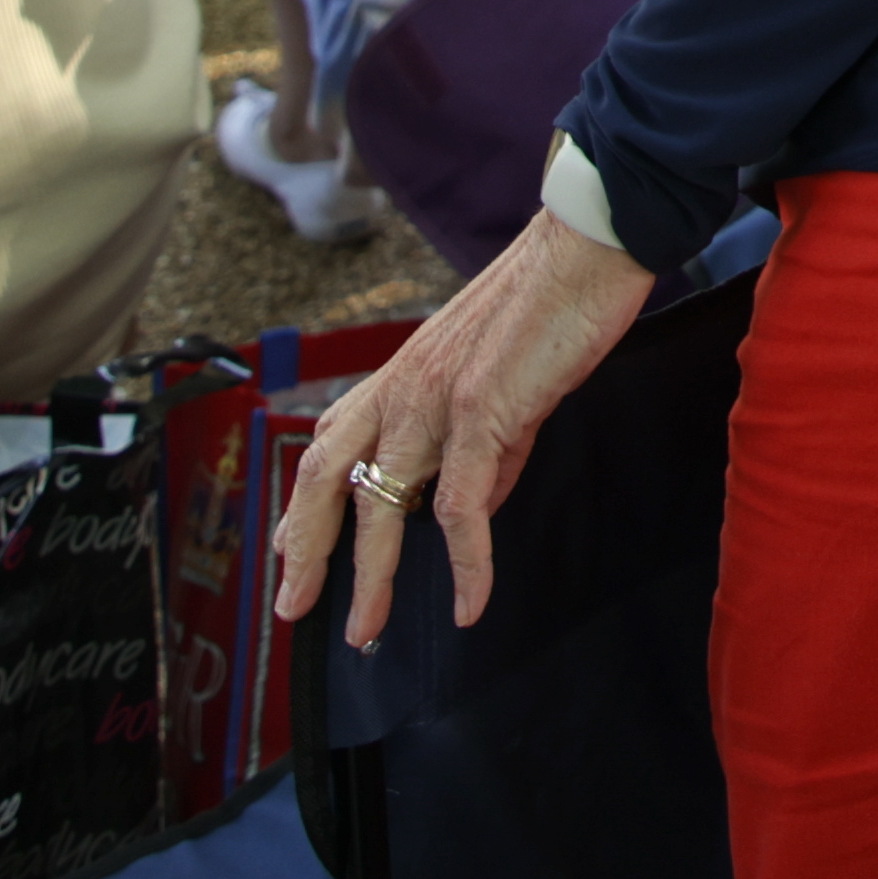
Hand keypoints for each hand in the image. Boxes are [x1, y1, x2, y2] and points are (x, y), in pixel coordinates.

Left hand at [267, 207, 655, 646]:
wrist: (587, 248)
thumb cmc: (552, 302)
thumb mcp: (501, 380)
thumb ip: (486, 447)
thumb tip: (476, 505)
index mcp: (403, 374)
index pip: (330, 444)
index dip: (304, 504)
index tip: (290, 553)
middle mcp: (403, 387)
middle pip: (326, 476)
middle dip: (304, 548)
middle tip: (294, 607)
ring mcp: (434, 399)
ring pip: (380, 503)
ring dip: (369, 576)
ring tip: (366, 630)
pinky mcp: (480, 411)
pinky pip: (461, 506)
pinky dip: (465, 562)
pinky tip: (469, 603)